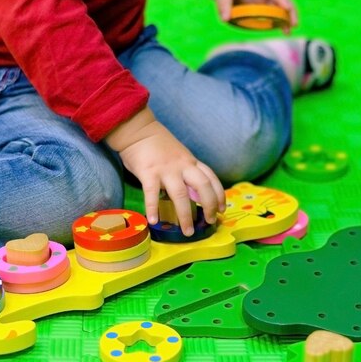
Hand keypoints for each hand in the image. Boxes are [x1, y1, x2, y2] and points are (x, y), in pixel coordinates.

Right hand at [105, 107, 225, 235]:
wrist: (138, 129)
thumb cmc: (158, 144)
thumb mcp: (179, 155)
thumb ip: (187, 171)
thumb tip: (195, 193)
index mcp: (190, 162)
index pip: (211, 178)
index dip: (219, 195)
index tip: (222, 209)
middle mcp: (182, 166)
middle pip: (203, 187)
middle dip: (210, 206)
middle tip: (210, 222)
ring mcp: (166, 169)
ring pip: (180, 195)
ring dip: (186, 215)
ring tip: (188, 232)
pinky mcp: (148, 172)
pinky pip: (152, 193)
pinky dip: (153, 208)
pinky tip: (153, 221)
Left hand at [192, 0, 297, 33]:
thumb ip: (223, 3)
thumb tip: (225, 19)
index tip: (287, 9)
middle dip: (288, 10)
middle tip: (293, 25)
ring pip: (276, 6)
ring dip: (284, 17)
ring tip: (288, 31)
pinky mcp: (256, 4)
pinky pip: (269, 12)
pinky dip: (275, 20)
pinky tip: (280, 29)